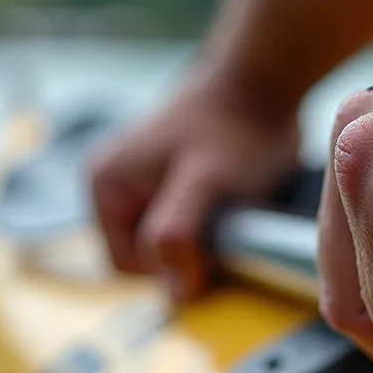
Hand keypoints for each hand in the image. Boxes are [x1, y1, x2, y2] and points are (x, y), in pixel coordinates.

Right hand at [90, 72, 299, 300]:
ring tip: (233, 204)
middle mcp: (114, 184)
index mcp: (105, 186)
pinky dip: (213, 224)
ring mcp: (141, 182)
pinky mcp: (170, 181)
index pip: (129, 266)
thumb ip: (178, 235)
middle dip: (189, 250)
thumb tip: (172, 294)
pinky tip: (234, 198)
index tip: (215, 242)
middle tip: (228, 221)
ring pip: (170, 243)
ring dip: (205, 239)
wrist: (267, 79)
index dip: (173, 266)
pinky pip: (186, 224)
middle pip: (148, 256)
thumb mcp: (205, 184)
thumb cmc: (237, 127)